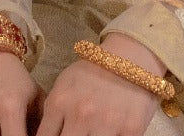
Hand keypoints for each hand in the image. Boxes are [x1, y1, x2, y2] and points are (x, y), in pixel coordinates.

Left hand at [37, 37, 161, 135]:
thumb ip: (52, 112)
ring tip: (90, 134)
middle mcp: (81, 115)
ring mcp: (106, 124)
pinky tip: (108, 134)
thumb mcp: (64, 85)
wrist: (130, 56)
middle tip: (74, 135)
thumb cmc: (92, 72)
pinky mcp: (131, 130)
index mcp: (60, 102)